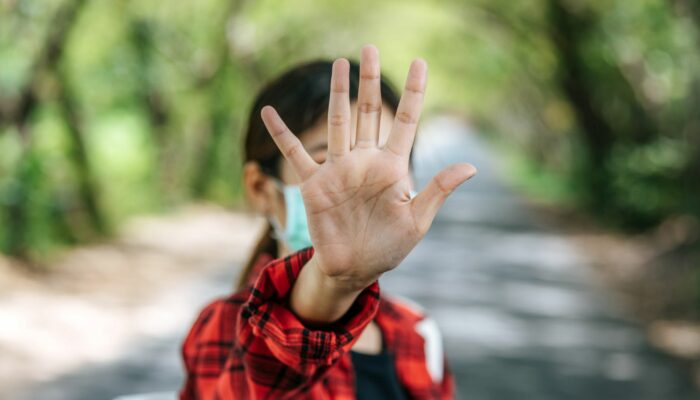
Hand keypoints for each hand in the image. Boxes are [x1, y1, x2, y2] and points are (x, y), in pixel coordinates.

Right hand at [261, 45, 475, 321]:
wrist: (354, 269)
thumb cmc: (389, 247)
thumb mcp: (417, 220)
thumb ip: (437, 190)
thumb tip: (471, 166)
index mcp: (393, 168)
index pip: (404, 121)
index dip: (413, 92)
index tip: (420, 62)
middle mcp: (365, 161)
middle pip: (367, 112)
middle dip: (369, 81)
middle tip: (369, 49)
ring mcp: (338, 169)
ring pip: (337, 123)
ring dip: (337, 94)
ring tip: (339, 63)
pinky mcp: (314, 184)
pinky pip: (295, 154)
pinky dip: (281, 134)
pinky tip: (268, 112)